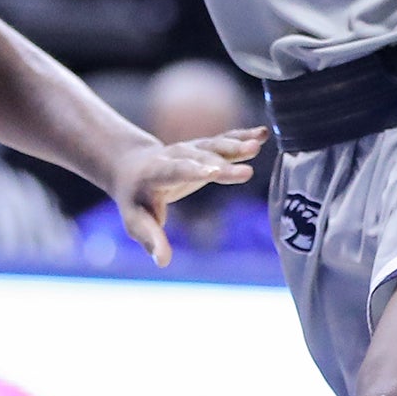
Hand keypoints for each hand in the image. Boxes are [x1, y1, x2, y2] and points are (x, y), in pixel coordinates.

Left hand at [110, 126, 267, 266]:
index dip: (192, 171)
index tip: (211, 174)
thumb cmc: (137, 201)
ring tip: (257, 145)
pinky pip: (224, 141)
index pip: (175, 172)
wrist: (133, 167)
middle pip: (199, 159)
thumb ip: (150, 238)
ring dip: (234, 146)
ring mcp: (190, 150)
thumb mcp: (136, 221)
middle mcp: (174, 156)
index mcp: (156, 174)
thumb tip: (162, 261)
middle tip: (246, 171)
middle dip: (221, 164)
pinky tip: (263, 134)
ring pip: (213, 146)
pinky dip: (242, 137)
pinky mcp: (204, 148)